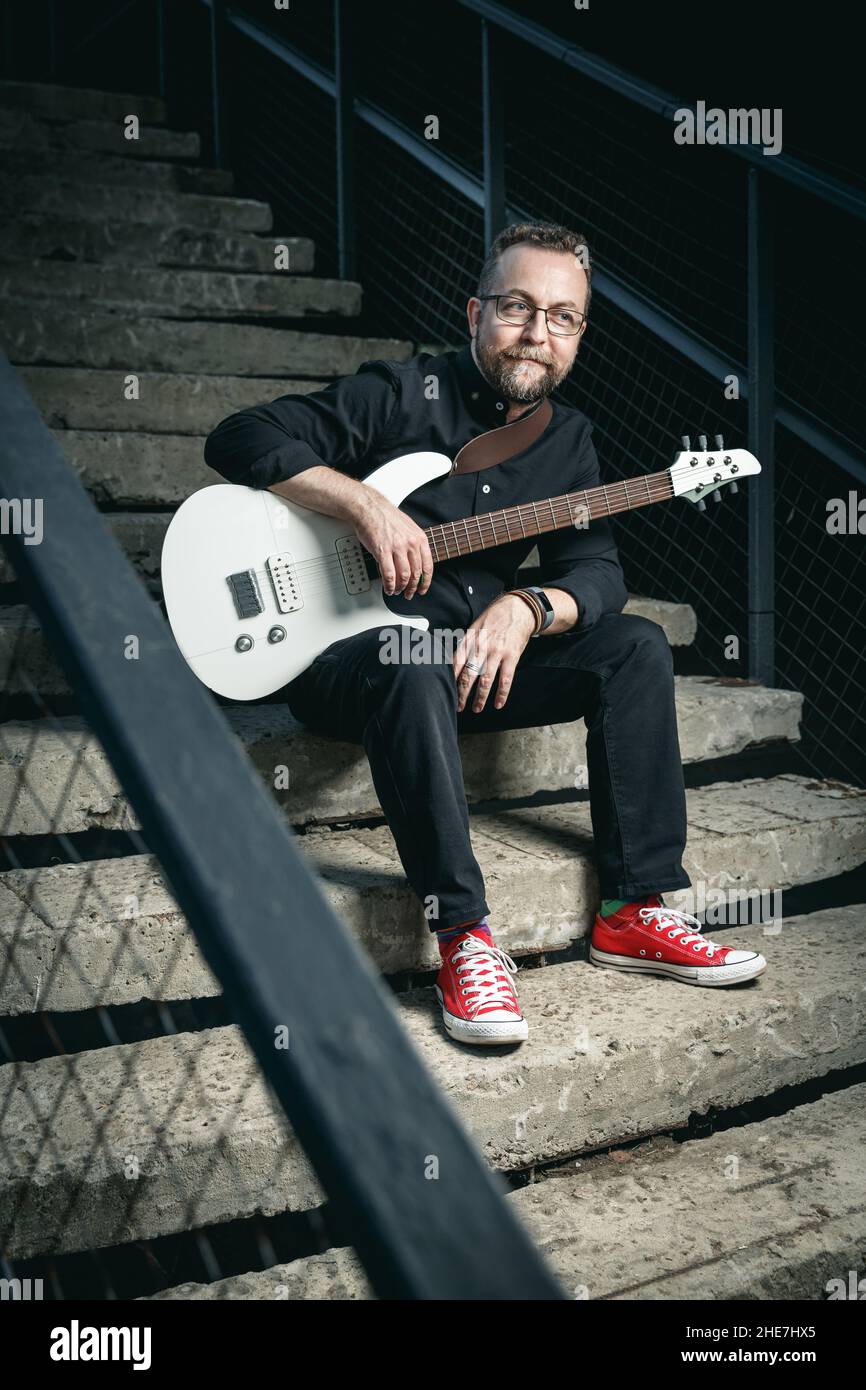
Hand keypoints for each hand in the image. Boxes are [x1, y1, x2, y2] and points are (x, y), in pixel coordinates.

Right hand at [352, 488, 433, 599]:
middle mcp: (410, 543)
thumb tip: (414, 561)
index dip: (426, 581)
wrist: (368, 507)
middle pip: (415, 573)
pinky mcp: (382, 551)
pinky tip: (388, 588)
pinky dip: (389, 585)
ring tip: (397, 591)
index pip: (427, 565)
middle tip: (408, 593)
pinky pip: (389, 575)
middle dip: (412, 587)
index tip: (422, 589)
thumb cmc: (385, 516)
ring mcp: (396, 548)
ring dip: (400, 587)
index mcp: (419, 538)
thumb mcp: (408, 527)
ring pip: (403, 576)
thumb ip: (413, 544)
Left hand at [454, 594, 536, 712]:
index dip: (451, 679)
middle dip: (462, 694)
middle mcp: (482, 647)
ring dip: (480, 698)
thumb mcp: (475, 627)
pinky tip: (498, 704)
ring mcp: (497, 652)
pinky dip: (502, 694)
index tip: (447, 691)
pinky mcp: (512, 656)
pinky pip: (506, 680)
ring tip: (476, 708)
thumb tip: (454, 664)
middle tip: (458, 707)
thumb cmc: (494, 618)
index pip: (456, 663)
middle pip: (469, 675)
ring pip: (486, 680)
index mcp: (470, 639)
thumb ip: (466, 644)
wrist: (518, 609)